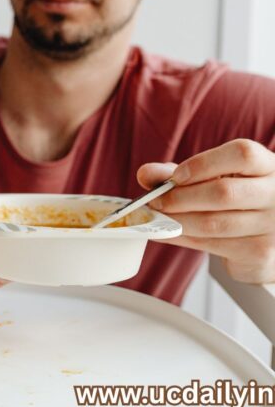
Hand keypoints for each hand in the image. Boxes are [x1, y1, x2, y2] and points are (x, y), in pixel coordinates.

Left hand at [138, 139, 274, 283]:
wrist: (264, 236)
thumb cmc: (234, 198)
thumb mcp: (210, 178)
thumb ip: (177, 172)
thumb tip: (145, 174)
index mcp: (267, 165)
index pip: (243, 155)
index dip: (204, 164)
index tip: (176, 176)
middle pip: (224, 192)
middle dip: (179, 198)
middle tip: (153, 201)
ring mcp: (272, 225)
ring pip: (215, 223)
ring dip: (176, 221)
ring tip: (155, 217)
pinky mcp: (261, 252)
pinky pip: (213, 245)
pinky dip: (182, 238)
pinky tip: (166, 232)